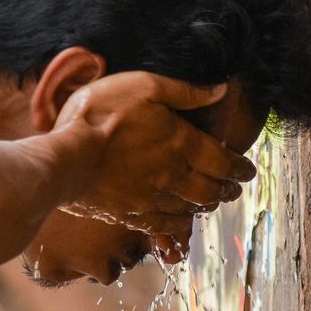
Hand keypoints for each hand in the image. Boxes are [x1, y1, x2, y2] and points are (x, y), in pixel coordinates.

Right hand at [51, 72, 254, 235]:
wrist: (63, 159)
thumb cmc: (100, 115)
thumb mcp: (143, 86)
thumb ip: (184, 91)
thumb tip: (220, 89)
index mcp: (182, 143)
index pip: (223, 160)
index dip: (239, 167)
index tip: (247, 171)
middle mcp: (174, 175)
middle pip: (211, 188)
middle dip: (227, 189)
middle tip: (234, 189)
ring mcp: (152, 198)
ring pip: (190, 208)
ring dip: (205, 205)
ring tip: (211, 203)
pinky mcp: (130, 214)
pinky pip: (164, 225)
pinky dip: (178, 225)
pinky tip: (181, 223)